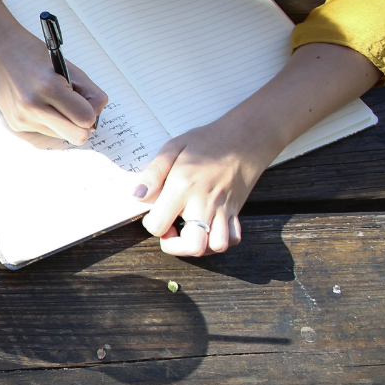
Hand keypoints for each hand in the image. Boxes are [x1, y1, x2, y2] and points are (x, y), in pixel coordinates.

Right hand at [0, 27, 108, 144]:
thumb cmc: (34, 55)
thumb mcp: (68, 67)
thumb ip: (89, 93)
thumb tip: (94, 120)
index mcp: (49, 87)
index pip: (86, 118)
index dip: (91, 111)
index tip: (87, 102)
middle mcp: (33, 107)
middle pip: (77, 136)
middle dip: (81, 125)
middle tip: (77, 108)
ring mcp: (22, 118)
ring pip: (61, 135)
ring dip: (63, 121)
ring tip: (51, 100)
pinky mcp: (16, 125)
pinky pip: (45, 131)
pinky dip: (48, 120)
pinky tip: (37, 103)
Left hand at [135, 116, 280, 256]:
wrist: (245, 137)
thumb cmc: (207, 141)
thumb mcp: (173, 147)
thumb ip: (153, 173)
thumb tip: (138, 195)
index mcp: (183, 187)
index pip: (159, 225)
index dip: (152, 225)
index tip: (154, 214)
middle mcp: (204, 202)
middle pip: (193, 246)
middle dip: (176, 247)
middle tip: (171, 230)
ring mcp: (223, 209)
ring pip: (216, 246)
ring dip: (199, 246)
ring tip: (189, 231)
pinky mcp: (236, 211)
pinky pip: (233, 238)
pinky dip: (220, 241)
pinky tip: (208, 228)